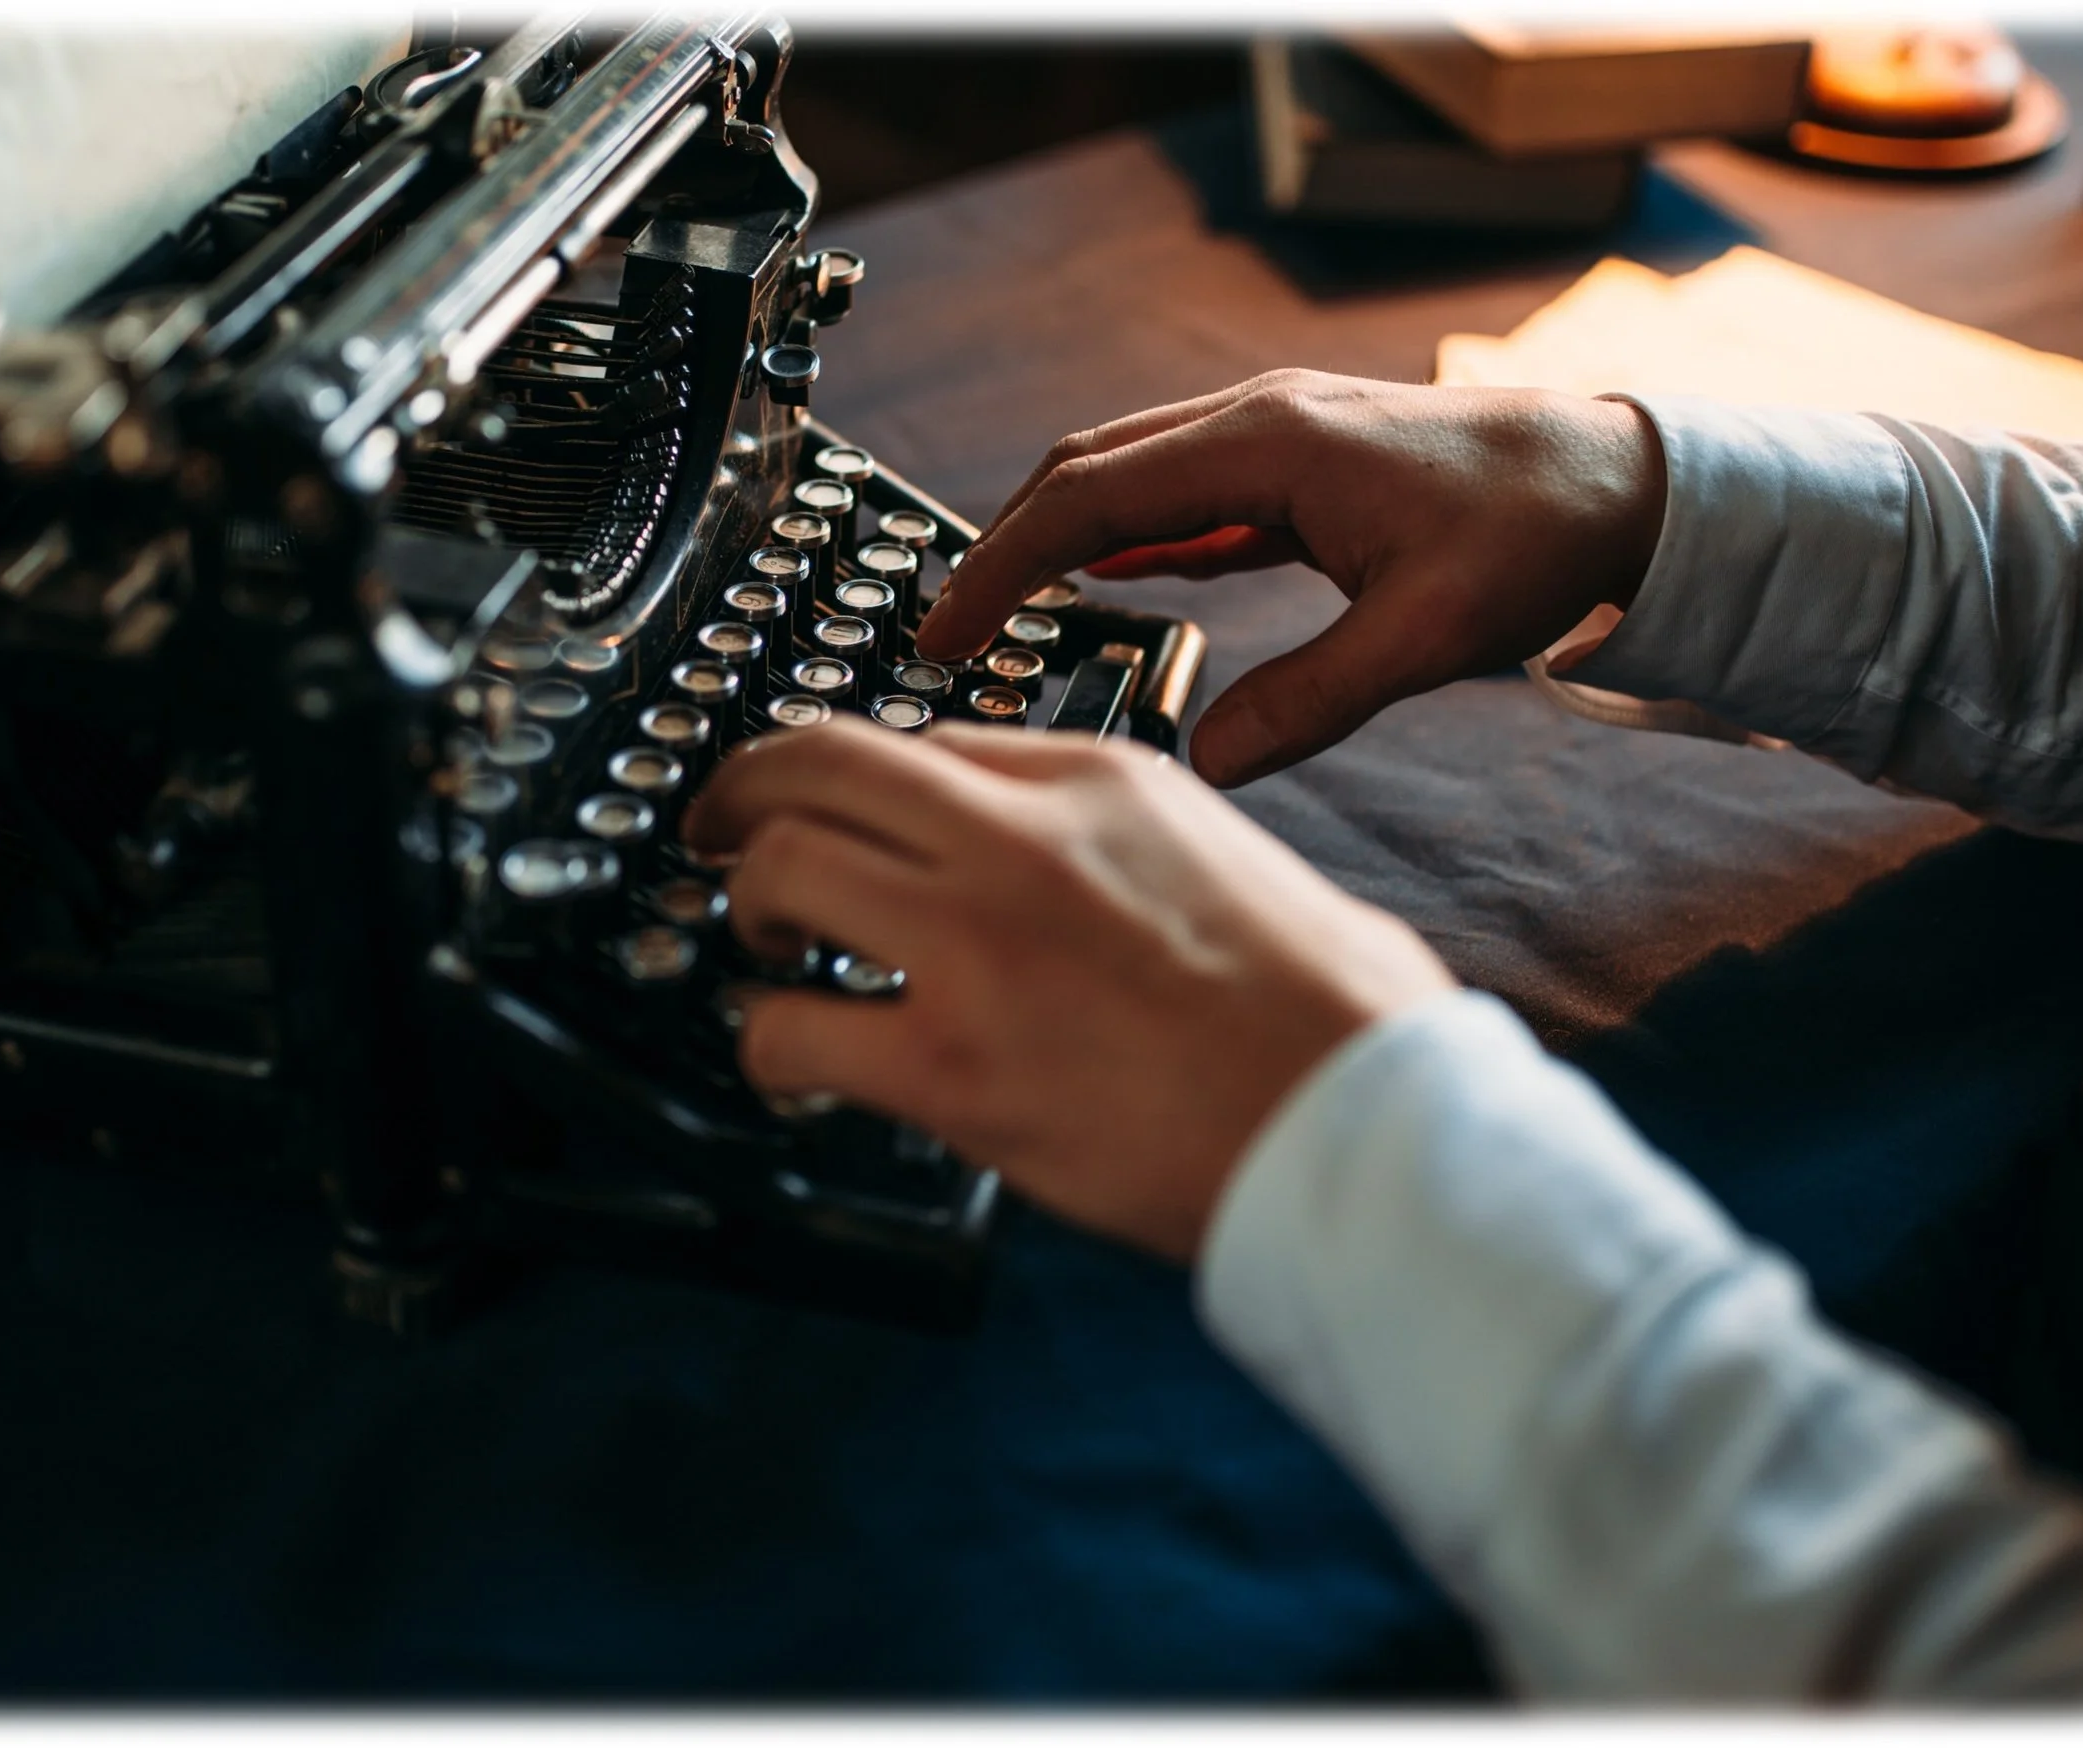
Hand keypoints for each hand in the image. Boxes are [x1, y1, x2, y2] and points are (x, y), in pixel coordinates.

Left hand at [683, 718, 1455, 1261]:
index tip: (832, 811)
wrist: (1362, 1124)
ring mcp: (977, 946)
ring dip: (747, 906)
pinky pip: (791, 1029)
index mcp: (1100, 779)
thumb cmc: (1333, 1014)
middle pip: (816, 762)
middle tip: (721, 835)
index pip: (924, 739)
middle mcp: (1023, 838)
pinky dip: (767, 1045)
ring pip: (781, 866)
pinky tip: (791, 1064)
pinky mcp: (951, 1067)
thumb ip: (1124, 839)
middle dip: (742, 793)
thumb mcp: (1227, 859)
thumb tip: (1062, 868)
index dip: (853, 779)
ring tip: (763, 949)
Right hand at [915, 371, 1666, 788]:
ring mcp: (1279, 436)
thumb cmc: (1542, 534)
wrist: (1627, 482)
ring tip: (1010, 615)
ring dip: (1061, 535)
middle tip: (950, 633)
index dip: (1002, 566)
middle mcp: (1258, 423)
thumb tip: (1211, 764)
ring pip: (1130, 475)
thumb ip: (1313, 700)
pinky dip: (1131, 537)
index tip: (945, 630)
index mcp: (1270, 446)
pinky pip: (1186, 494)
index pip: (1089, 499)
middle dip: (1005, 545)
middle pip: (1086, 470)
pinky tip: (1113, 583)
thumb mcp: (1429, 634)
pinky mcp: (1303, 466)